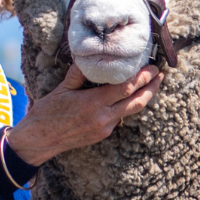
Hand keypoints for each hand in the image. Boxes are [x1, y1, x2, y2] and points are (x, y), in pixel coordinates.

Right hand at [4, 64, 160, 164]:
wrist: (38, 141)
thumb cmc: (46, 113)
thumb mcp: (61, 89)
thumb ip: (78, 74)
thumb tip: (90, 58)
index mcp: (93, 103)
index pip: (125, 88)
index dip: (142, 78)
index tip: (153, 68)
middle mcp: (103, 117)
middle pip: (137, 102)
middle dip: (152, 88)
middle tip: (160, 75)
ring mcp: (104, 128)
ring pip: (131, 111)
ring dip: (143, 98)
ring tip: (151, 85)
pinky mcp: (102, 135)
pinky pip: (119, 118)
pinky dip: (126, 106)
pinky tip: (128, 97)